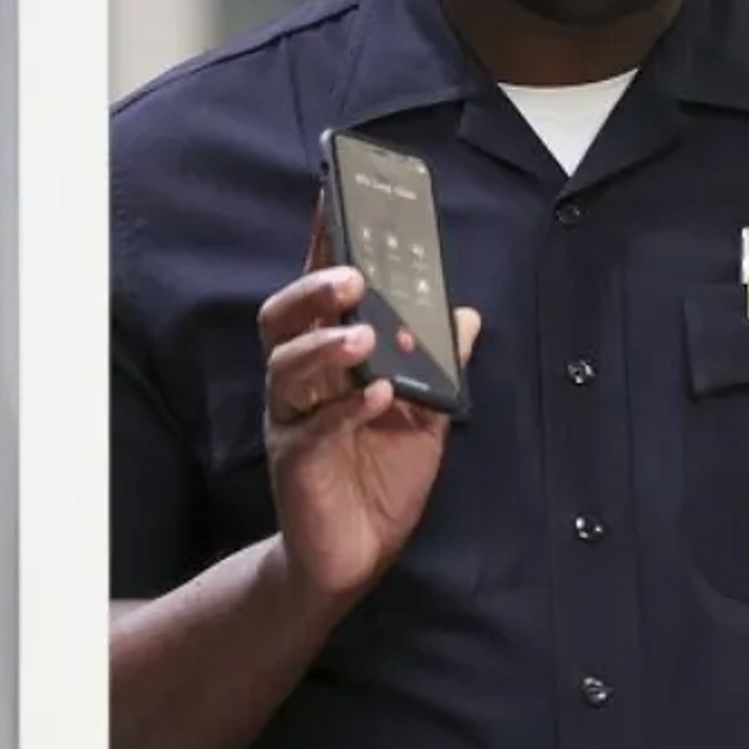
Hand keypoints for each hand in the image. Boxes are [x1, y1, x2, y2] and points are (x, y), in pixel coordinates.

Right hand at [259, 208, 481, 604]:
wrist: (358, 553)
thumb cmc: (382, 473)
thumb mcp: (426, 411)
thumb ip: (440, 362)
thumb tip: (466, 312)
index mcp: (328, 358)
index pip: (319, 292)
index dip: (323, 244)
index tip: (335, 195)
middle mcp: (300, 381)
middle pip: (283, 319)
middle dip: (313, 291)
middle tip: (354, 279)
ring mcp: (292, 420)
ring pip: (285, 369)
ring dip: (325, 347)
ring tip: (365, 339)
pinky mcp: (296, 463)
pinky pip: (313, 429)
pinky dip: (346, 410)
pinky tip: (379, 399)